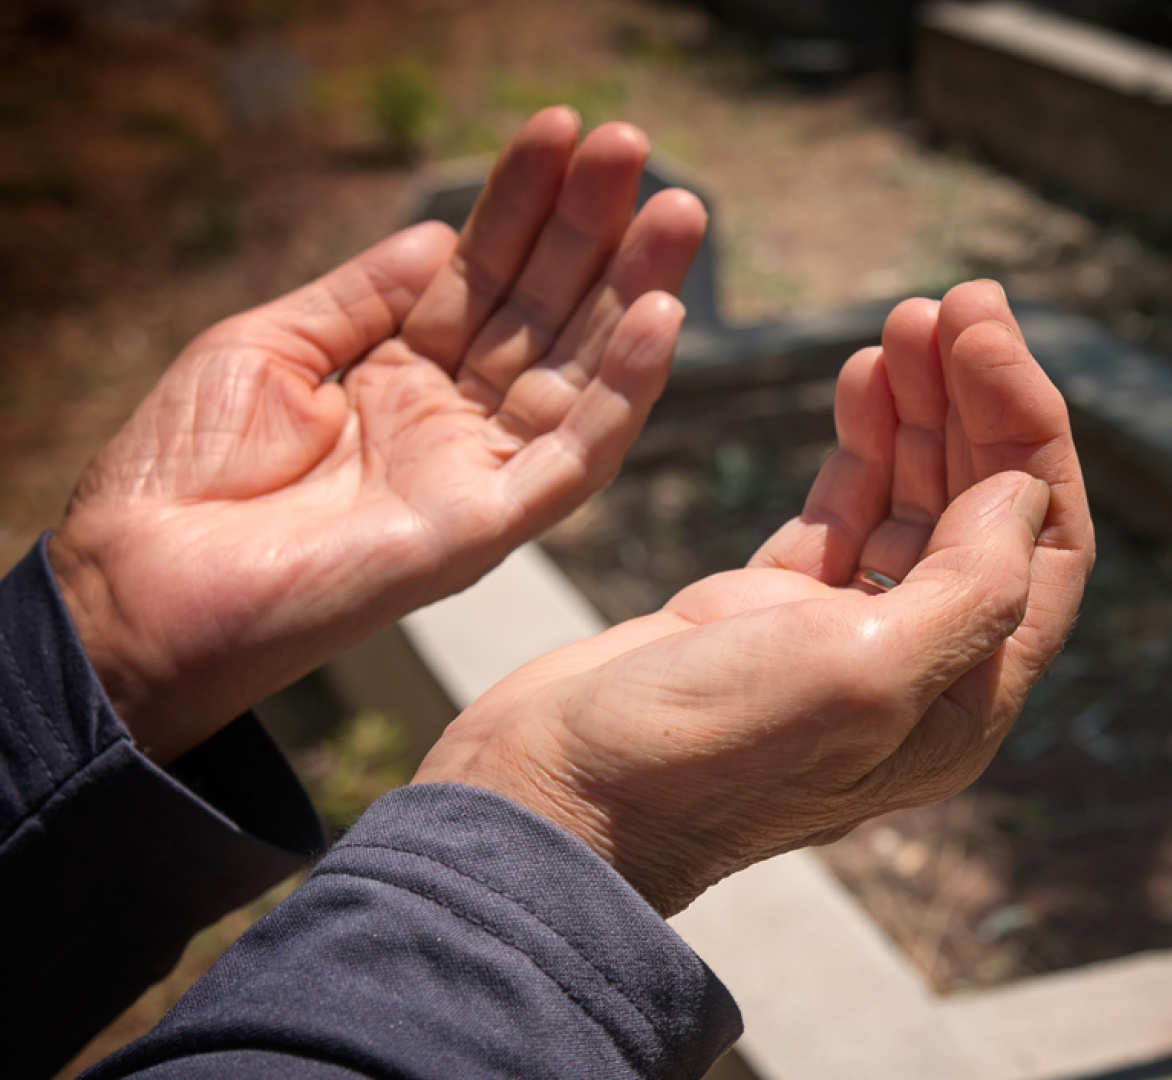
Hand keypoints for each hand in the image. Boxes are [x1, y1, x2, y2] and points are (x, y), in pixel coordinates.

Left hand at [49, 108, 707, 764]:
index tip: (559, 130)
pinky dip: (623, 392)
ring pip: (578, 369)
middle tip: (634, 146)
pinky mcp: (487, 527)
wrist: (138, 585)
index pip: (480, 274)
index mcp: (396, 374)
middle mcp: (449, 420)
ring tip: (678, 210)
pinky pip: (574, 456)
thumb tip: (439, 232)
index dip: (521, 202)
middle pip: (542, 309)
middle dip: (591, 227)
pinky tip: (659, 321)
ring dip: (634, 290)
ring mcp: (474, 472)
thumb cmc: (179, 473)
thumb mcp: (266, 346)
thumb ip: (361, 295)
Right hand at [415, 283, 1095, 914]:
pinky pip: (845, 509)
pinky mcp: (770, 611)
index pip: (1044, 542)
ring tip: (908, 320)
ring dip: (922, 406)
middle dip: (978, 399)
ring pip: (915, 499)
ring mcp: (841, 636)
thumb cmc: (702, 754)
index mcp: (964, 699)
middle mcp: (918, 668)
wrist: (552, 794)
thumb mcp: (860, 675)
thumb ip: (967, 589)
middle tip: (957, 301)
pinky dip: (860, 440)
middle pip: (983, 508)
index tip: (988, 335)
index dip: (1029, 430)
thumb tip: (1028, 493)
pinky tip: (861, 374)